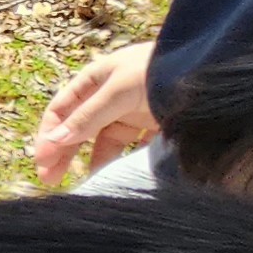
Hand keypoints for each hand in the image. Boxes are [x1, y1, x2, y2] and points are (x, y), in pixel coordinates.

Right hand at [29, 39, 156, 185]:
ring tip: (84, 183)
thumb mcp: (117, 91)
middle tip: (51, 181)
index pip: (60, 110)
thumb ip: (87, 117)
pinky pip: (129, 148)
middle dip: (63, 153)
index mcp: (93, 80)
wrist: (209, 69)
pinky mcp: (151, 125)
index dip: (48, 136)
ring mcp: (129, 111)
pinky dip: (119, 161)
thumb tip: (54, 143)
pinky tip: (113, 175)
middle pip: (77, 128)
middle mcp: (108, 96)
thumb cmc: (157, 71)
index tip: (43, 163)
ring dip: (91, 160)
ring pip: (102, 141)